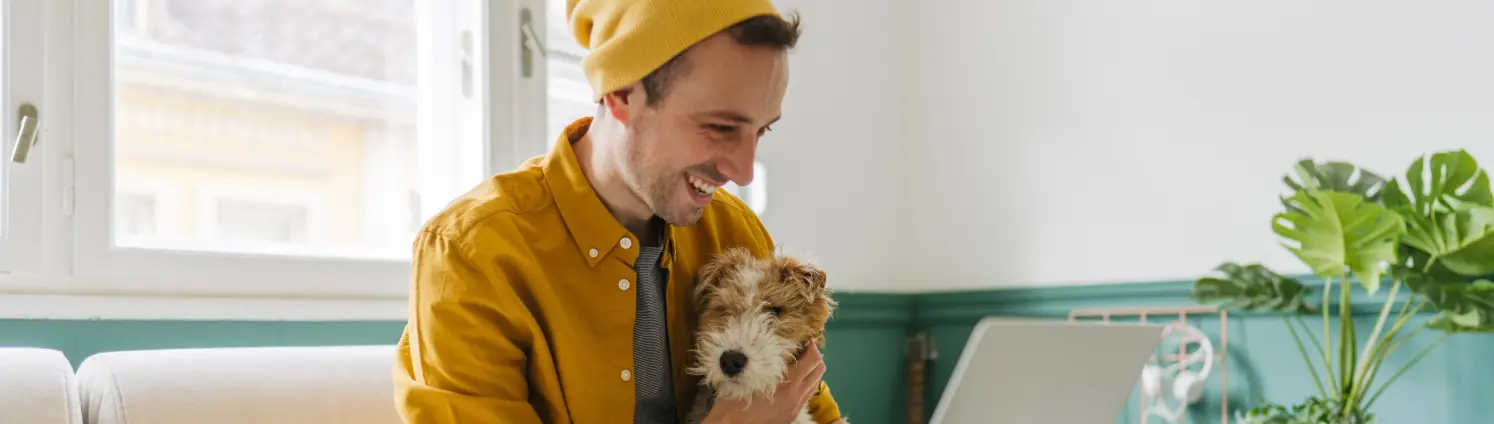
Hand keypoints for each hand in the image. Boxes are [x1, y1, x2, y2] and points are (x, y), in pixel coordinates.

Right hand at [703, 344, 826, 423]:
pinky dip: (804, 385)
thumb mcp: (748, 375)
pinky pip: (806, 395)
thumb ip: (764, 363)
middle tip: (802, 350)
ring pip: (814, 384)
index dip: (811, 347)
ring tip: (797, 365)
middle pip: (819, 370)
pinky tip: (790, 381)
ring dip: (810, 372)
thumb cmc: (735, 399)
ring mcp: (797, 407)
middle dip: (814, 357)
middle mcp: (796, 396)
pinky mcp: (793, 414)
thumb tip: (771, 345)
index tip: (803, 340)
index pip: (812, 360)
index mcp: (787, 384)